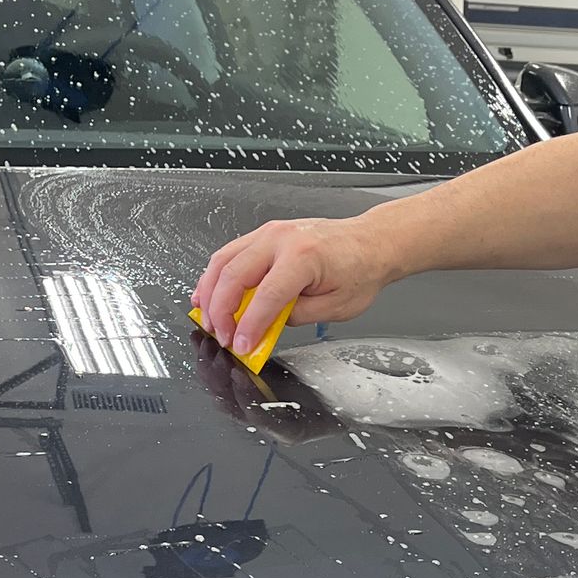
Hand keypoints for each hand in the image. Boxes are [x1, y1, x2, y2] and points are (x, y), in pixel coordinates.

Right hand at [190, 216, 394, 353]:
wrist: (370, 242)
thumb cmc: (359, 270)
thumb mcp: (335, 306)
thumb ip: (296, 317)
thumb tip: (264, 327)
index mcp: (303, 256)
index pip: (265, 297)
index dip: (248, 326)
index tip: (240, 345)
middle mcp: (281, 239)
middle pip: (233, 275)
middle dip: (220, 311)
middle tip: (221, 336)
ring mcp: (269, 232)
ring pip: (223, 260)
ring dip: (209, 292)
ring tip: (208, 318)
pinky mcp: (264, 234)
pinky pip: (230, 253)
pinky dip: (216, 275)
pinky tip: (211, 294)